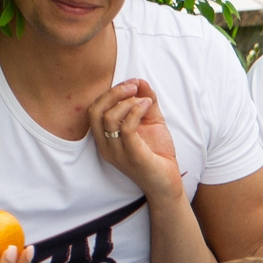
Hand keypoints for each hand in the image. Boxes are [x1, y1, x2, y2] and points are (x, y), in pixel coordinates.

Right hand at [85, 78, 186, 202]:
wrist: (167, 181)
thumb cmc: (157, 153)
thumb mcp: (151, 121)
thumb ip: (145, 102)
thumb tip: (141, 81)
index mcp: (105, 138)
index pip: (94, 109)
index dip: (110, 92)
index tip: (131, 83)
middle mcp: (106, 146)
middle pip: (94, 111)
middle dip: (113, 93)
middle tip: (133, 86)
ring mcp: (117, 152)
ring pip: (108, 118)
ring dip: (126, 101)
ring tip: (144, 99)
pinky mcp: (132, 156)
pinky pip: (126, 128)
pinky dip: (136, 111)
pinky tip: (148, 106)